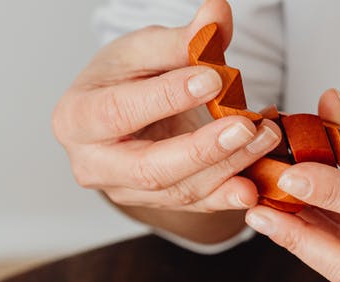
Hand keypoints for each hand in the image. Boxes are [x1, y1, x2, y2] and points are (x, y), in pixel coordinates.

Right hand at [52, 0, 280, 241]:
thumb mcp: (142, 50)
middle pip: (148, 167)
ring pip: (176, 190)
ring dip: (226, 168)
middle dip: (201, 150)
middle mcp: (92, 164)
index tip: (214, 78)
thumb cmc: (121, 78)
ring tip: (264, 138)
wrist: (118, 111)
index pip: (118, 112)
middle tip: (245, 127)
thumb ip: (179, 39)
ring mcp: (122, 190)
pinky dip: (226, 194)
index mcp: (75, 118)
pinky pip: (193, 205)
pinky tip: (253, 185)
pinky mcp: (152, 204)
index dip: (166, 98)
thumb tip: (215, 15)